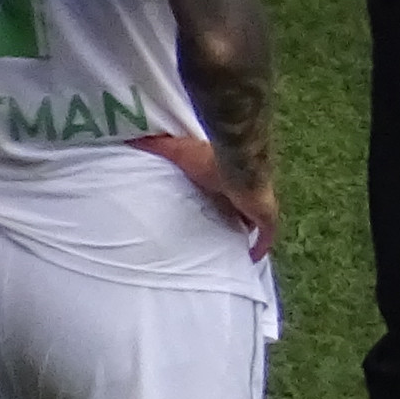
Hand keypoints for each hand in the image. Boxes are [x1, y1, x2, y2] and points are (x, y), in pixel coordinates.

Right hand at [129, 133, 277, 258]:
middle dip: (233, 220)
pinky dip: (260, 248)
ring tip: (230, 249)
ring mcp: (258, 206)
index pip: (225, 192)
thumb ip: (158, 146)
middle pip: (240, 210)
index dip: (221, 201)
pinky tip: (252, 259)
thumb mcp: (178, 150)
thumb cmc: (211, 157)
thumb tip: (133, 139)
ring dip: (245, 233)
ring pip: (253, 223)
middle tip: (217, 236)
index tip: (208, 212)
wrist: (239, 163)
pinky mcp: (266, 218)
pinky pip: (266, 237)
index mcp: (228, 179)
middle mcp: (245, 193)